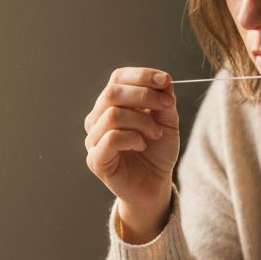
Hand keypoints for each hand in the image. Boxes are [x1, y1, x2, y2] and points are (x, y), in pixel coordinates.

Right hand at [84, 67, 179, 241]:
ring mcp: (93, 139)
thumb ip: (164, 101)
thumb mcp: (167, 121)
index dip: (142, 75)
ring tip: (157, 133)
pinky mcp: (95, 160)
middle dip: (145, 95)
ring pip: (112, 115)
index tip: (166, 80)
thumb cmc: (157, 152)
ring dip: (142, 121)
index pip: (118, 78)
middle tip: (167, 107)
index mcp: (111, 104)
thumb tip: (164, 81)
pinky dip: (133, 138)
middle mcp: (97, 118)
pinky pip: (111, 138)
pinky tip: (142, 146)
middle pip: (113, 92)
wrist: (155, 184)